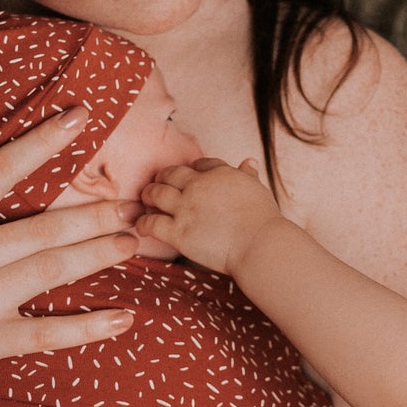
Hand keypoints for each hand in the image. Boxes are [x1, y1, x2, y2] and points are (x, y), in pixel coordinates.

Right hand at [0, 109, 140, 406]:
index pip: (0, 170)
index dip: (44, 141)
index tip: (82, 118)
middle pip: (43, 226)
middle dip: (93, 214)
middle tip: (131, 205)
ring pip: (52, 271)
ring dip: (97, 256)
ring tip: (131, 243)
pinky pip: (46, 333)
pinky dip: (88, 327)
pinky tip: (122, 319)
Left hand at [137, 157, 282, 275]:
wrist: (260, 244)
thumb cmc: (263, 220)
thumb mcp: (258, 190)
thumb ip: (249, 176)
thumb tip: (250, 162)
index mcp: (220, 174)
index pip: (199, 164)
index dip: (191, 170)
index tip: (189, 176)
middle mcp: (199, 186)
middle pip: (171, 174)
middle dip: (162, 177)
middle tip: (158, 184)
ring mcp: (186, 208)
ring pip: (156, 194)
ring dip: (148, 195)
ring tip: (146, 200)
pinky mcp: (178, 232)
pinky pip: (151, 223)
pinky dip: (143, 223)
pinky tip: (142, 226)